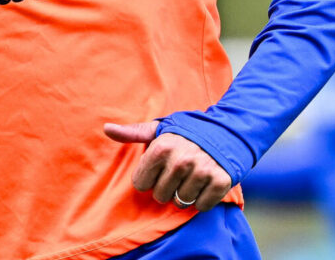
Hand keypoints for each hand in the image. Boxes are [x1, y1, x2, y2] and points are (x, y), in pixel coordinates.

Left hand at [103, 120, 232, 212]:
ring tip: (192, 177)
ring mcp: (202, 171)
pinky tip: (205, 183)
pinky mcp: (220, 181)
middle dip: (167, 188)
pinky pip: (202, 206)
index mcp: (161, 148)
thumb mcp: (159, 129)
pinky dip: (203, 199)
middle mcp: (180, 160)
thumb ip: (133, 133)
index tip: (160, 169)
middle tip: (178, 174)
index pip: (140, 184)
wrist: (228, 131)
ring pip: (180, 203)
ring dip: (185, 194)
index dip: (150, 178)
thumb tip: (106, 129)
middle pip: (160, 196)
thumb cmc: (187, 132)